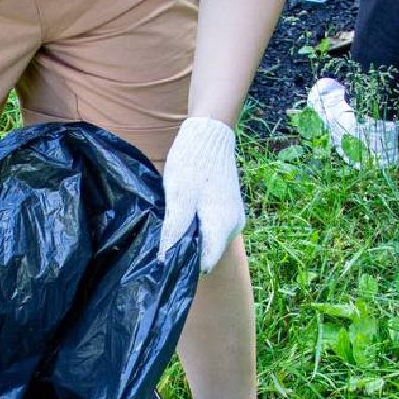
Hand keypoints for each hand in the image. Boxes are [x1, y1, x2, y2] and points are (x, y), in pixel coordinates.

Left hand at [158, 116, 243, 273]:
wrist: (209, 134)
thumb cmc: (192, 163)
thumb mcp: (178, 197)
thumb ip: (174, 230)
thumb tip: (165, 258)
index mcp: (222, 225)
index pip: (206, 262)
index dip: (185, 263)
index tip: (166, 258)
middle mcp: (233, 226)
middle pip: (208, 252)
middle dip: (187, 249)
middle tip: (166, 237)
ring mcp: (233, 218)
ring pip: (210, 240)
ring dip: (192, 237)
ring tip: (174, 223)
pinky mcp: (229, 210)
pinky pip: (212, 228)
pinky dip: (198, 226)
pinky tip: (185, 214)